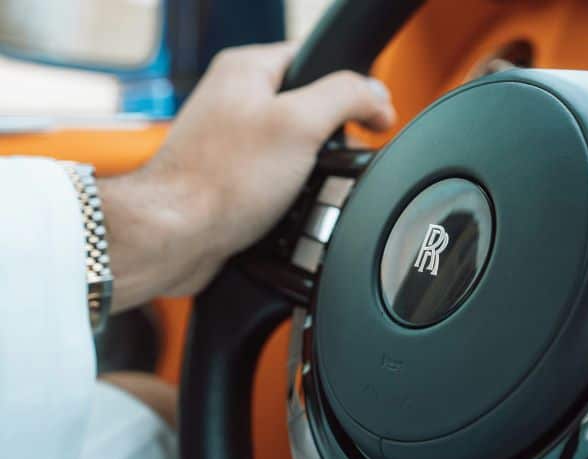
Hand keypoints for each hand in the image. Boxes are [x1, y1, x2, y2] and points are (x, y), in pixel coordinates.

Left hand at [99, 42, 395, 311]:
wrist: (176, 237)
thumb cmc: (220, 181)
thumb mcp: (300, 124)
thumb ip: (346, 96)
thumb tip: (376, 94)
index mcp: (247, 69)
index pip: (316, 58)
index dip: (352, 85)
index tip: (371, 116)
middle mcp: (235, 99)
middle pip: (309, 104)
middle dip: (333, 135)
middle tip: (338, 156)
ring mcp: (232, 140)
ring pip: (296, 146)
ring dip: (315, 169)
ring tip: (312, 186)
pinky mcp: (232, 177)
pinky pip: (279, 178)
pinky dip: (295, 193)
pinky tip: (294, 206)